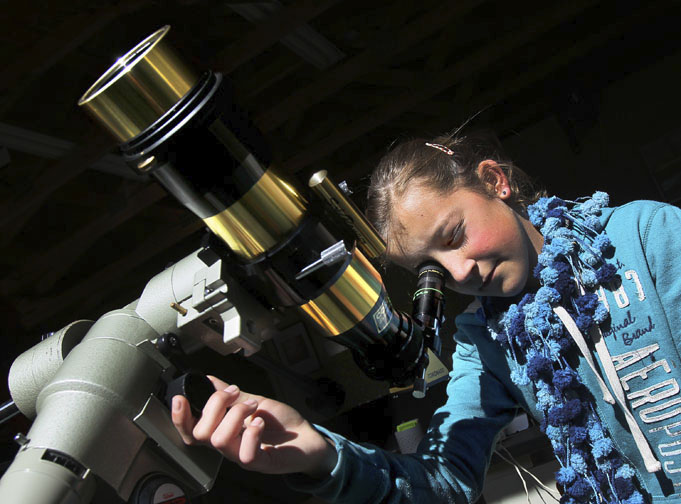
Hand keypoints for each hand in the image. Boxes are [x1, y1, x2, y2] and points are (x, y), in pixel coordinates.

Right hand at [171, 376, 337, 477]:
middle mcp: (229, 445)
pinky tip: (260, 422)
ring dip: (235, 415)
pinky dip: (251, 433)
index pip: (191, 430)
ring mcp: (242, 455)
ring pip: (220, 441)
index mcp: (223, 430)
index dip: (180, 417)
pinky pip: (245, 454)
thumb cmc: (281, 423)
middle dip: (215, 405)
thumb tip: (208, 380)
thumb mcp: (253, 401)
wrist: (307, 436)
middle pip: (200, 434)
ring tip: (252, 406)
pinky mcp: (260, 463)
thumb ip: (230, 395)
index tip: (180, 398)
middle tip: (235, 393)